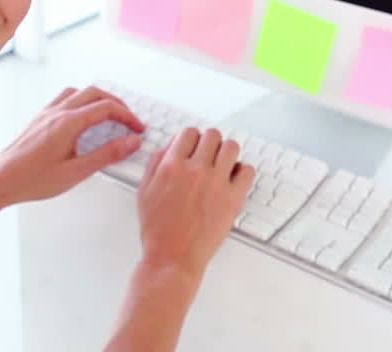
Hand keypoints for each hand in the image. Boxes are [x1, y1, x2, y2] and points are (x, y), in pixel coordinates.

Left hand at [0, 86, 145, 205]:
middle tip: (129, 120)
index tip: (137, 128)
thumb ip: (106, 155)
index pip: (106, 108)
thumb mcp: (76, 172)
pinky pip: (63, 99)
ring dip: (97, 98)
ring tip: (109, 114)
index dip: (127, 116)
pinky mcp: (38, 119)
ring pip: (78, 92)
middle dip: (116, 104)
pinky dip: (80, 101)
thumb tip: (130, 142)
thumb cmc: (31, 179)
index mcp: (68, 123)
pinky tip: (82, 118)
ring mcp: (46, 113)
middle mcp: (57, 112)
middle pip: (94, 93)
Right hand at [136, 128, 253, 280]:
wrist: (172, 257)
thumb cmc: (158, 230)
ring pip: (232, 147)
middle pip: (212, 135)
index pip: (189, 133)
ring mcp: (216, 183)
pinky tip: (233, 179)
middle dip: (210, 143)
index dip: (192, 139)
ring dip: (227, 153)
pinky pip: (247, 171)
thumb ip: (155, 163)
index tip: (194, 146)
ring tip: (222, 165)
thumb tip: (170, 146)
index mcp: (171, 166)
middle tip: (209, 155)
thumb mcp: (144, 191)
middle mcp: (195, 170)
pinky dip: (242, 171)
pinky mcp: (232, 198)